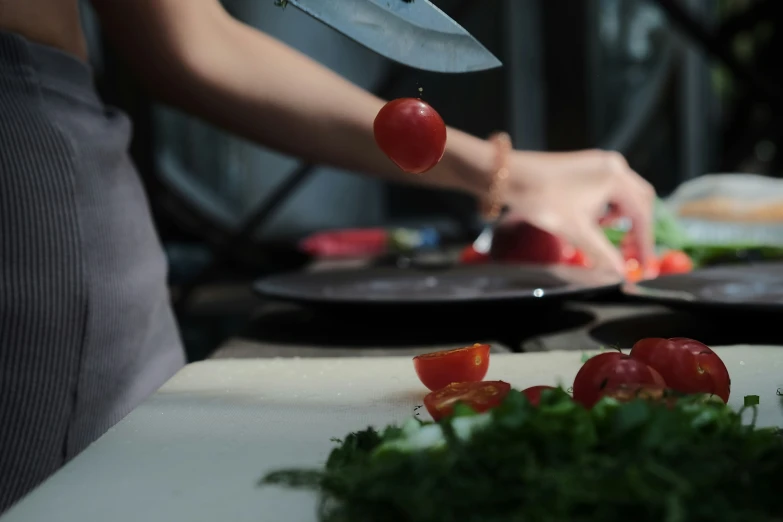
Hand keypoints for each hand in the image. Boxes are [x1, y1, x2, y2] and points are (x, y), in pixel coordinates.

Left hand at [502, 149, 655, 275]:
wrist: (509, 176)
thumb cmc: (543, 199)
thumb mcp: (575, 230)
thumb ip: (602, 253)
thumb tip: (621, 273)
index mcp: (616, 177)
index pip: (642, 213)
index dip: (645, 242)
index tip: (644, 266)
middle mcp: (611, 165)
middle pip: (638, 200)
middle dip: (637, 228)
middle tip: (631, 253)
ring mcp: (596, 162)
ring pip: (621, 194)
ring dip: (620, 217)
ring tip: (603, 233)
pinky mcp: (583, 165)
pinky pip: (606, 188)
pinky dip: (605, 207)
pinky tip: (590, 218)